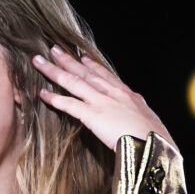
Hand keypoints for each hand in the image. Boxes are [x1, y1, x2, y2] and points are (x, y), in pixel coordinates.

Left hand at [33, 45, 176, 150]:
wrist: (154, 144)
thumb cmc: (155, 138)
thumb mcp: (150, 122)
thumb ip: (140, 118)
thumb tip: (141, 121)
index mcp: (128, 95)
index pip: (106, 76)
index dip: (93, 66)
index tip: (83, 58)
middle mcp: (113, 93)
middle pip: (86, 73)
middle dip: (68, 61)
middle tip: (54, 49)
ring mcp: (102, 102)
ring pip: (73, 82)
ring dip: (54, 71)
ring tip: (39, 62)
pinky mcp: (92, 115)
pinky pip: (69, 104)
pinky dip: (54, 98)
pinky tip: (42, 94)